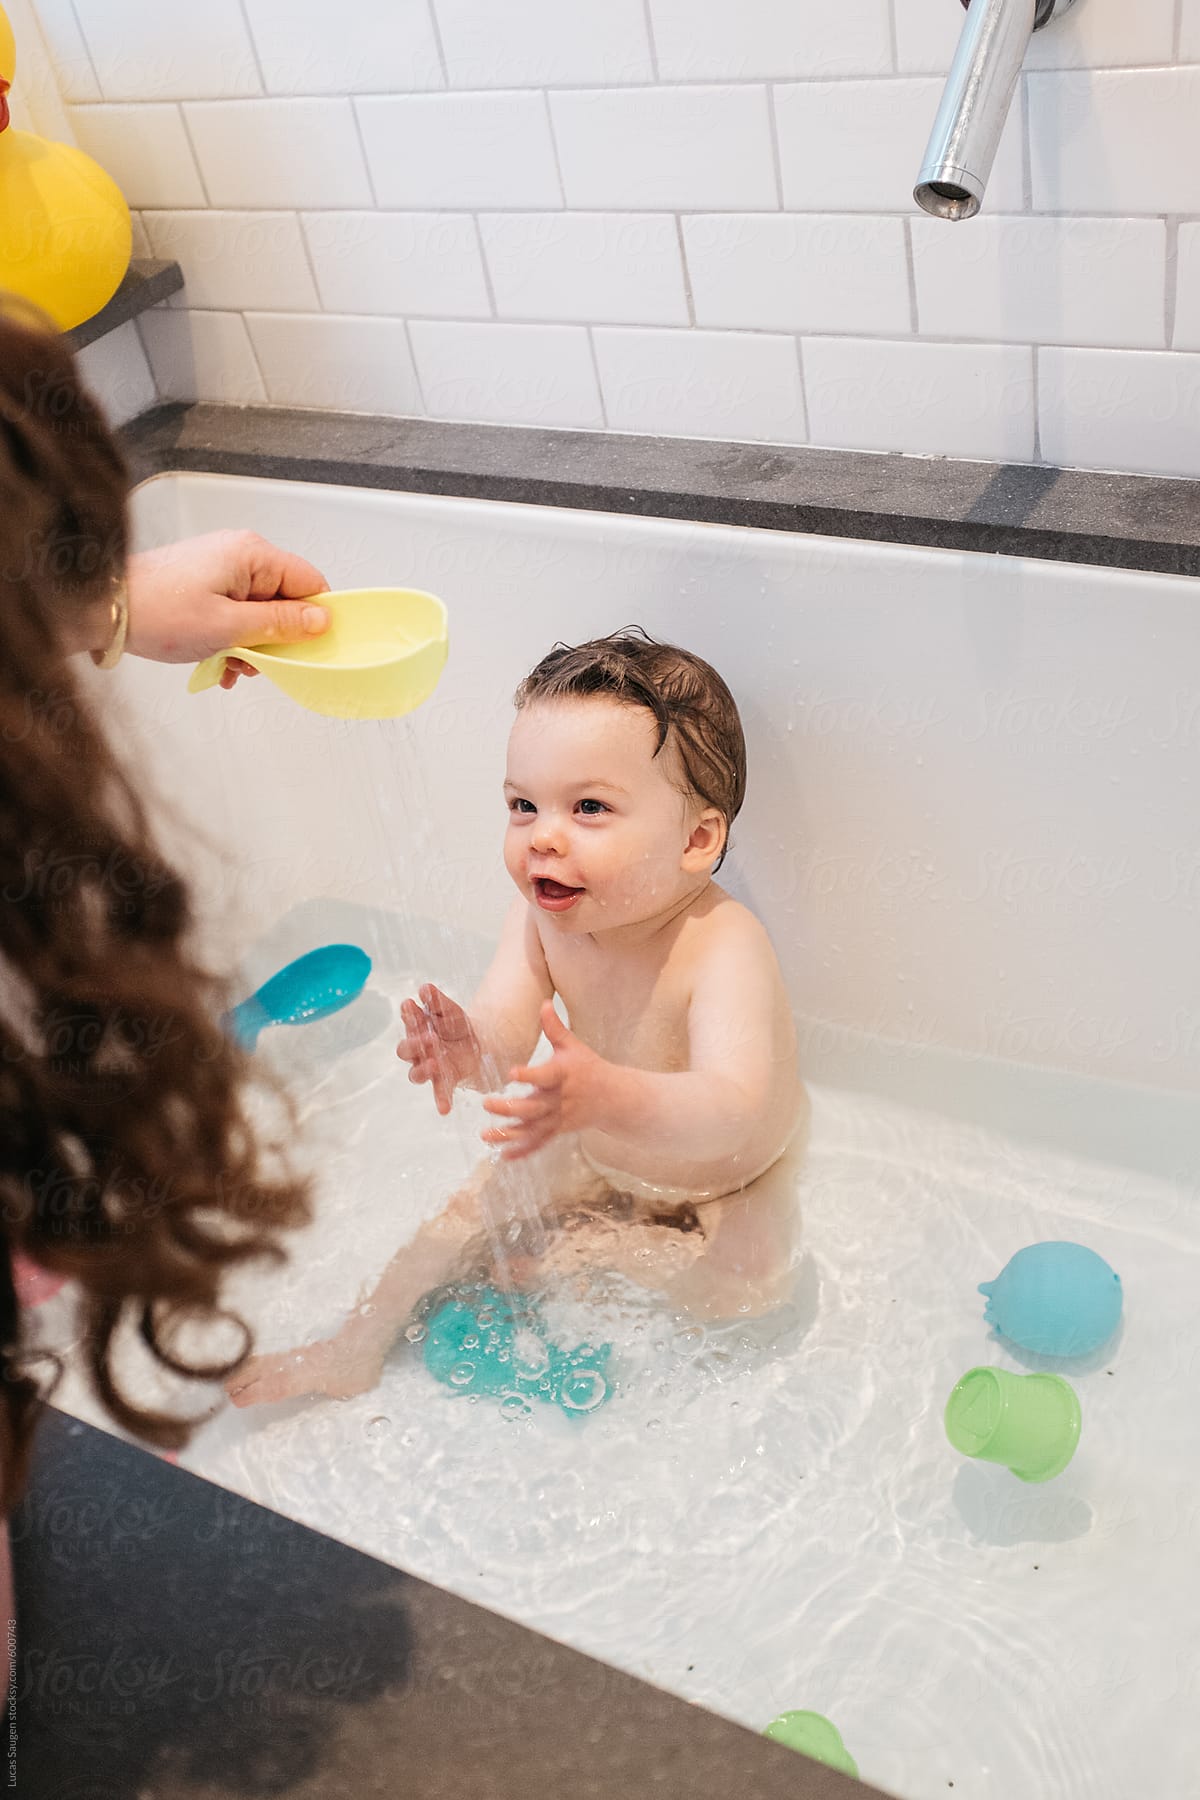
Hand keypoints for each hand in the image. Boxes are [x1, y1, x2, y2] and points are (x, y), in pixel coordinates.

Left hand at [123, 529, 331, 688]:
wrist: (105, 608)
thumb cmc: (158, 612)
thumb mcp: (230, 627)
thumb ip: (281, 624)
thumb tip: (320, 620)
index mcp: (252, 555)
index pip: (310, 581)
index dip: (316, 617)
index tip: (309, 648)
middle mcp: (241, 554)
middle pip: (287, 598)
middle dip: (278, 637)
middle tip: (258, 662)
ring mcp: (223, 568)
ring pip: (262, 610)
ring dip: (254, 643)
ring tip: (231, 663)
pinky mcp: (208, 582)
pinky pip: (239, 611)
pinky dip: (234, 637)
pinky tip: (219, 659)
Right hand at [396, 984, 482, 1114]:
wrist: (478, 1042)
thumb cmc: (456, 1024)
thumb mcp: (450, 1010)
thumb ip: (437, 1001)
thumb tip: (424, 988)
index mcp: (417, 1029)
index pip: (408, 1022)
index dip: (408, 1015)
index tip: (410, 1005)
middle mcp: (419, 1051)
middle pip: (406, 1050)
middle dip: (414, 1044)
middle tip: (429, 1037)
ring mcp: (430, 1067)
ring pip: (417, 1073)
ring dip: (423, 1070)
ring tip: (434, 1064)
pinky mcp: (445, 1080)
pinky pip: (440, 1092)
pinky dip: (441, 1100)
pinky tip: (444, 1108)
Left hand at [480, 1000, 608, 1161]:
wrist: (614, 1098)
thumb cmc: (589, 1068)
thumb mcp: (574, 1046)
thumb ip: (555, 1028)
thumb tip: (543, 1003)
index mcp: (563, 1074)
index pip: (545, 1075)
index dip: (529, 1075)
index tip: (511, 1073)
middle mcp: (560, 1099)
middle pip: (533, 1107)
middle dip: (509, 1108)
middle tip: (486, 1103)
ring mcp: (559, 1119)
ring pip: (532, 1129)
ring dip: (508, 1134)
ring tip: (485, 1135)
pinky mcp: (558, 1131)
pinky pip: (539, 1143)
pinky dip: (522, 1151)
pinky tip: (504, 1156)